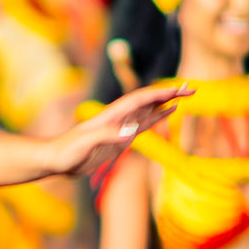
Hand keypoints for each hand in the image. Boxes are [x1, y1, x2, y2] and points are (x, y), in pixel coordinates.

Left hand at [49, 84, 191, 179]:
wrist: (55, 160)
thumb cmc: (66, 151)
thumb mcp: (86, 143)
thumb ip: (107, 135)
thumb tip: (131, 132)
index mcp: (112, 114)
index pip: (140, 99)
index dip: (160, 94)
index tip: (179, 89)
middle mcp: (119, 117)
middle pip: (148, 100)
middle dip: (169, 93)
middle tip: (193, 87)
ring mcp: (121, 127)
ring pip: (149, 110)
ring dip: (167, 102)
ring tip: (186, 95)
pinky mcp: (121, 139)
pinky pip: (145, 125)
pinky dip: (159, 117)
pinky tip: (170, 113)